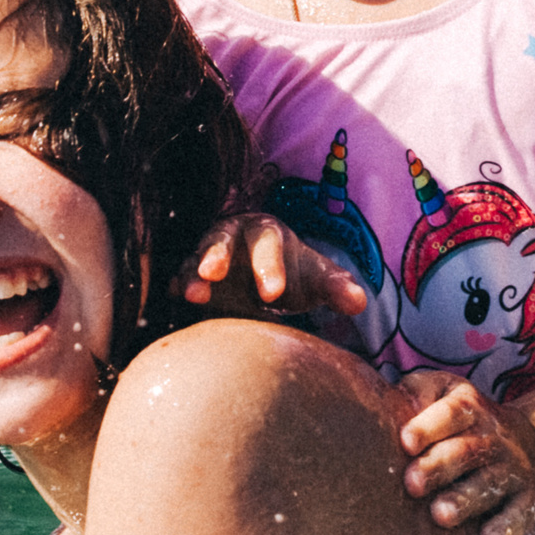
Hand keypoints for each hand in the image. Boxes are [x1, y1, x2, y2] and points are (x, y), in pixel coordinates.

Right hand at [181, 212, 366, 318]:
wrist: (266, 279)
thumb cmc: (293, 274)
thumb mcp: (316, 278)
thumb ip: (336, 286)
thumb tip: (359, 302)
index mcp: (266, 232)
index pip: (268, 244)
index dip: (269, 266)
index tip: (274, 293)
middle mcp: (233, 236)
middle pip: (222, 239)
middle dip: (217, 254)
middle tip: (213, 274)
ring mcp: (208, 256)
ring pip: (196, 259)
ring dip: (193, 275)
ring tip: (192, 294)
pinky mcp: (192, 275)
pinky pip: (180, 276)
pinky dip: (177, 285)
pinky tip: (176, 296)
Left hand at [397, 371, 534, 534]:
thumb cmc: (465, 422)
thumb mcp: (446, 392)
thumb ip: (417, 392)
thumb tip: (384, 402)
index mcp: (469, 409)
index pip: (451, 413)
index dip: (428, 426)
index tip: (405, 442)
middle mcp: (493, 438)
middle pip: (465, 451)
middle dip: (438, 467)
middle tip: (412, 484)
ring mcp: (514, 470)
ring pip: (489, 484)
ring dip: (465, 500)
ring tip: (440, 514)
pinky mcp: (530, 500)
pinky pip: (521, 514)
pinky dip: (507, 527)